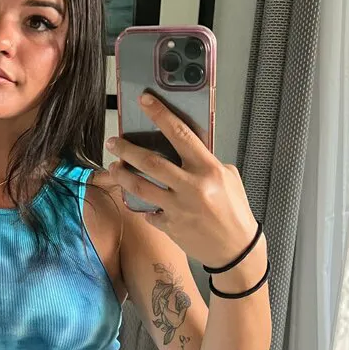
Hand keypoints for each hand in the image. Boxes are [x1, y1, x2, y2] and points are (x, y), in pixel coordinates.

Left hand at [106, 92, 259, 269]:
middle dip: (126, 149)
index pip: (180, 134)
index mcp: (208, 169)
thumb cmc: (234, 210)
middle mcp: (191, 187)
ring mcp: (178, 208)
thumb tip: (181, 150)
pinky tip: (139, 200)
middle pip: (149, 161)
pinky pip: (148, 211)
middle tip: (113, 142)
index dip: (160, 114)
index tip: (144, 100)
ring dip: (122, 175)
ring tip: (115, 167)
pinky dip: (144, 205)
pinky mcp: (169, 226)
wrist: (236, 249)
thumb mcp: (227, 178)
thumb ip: (204, 162)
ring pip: (140, 186)